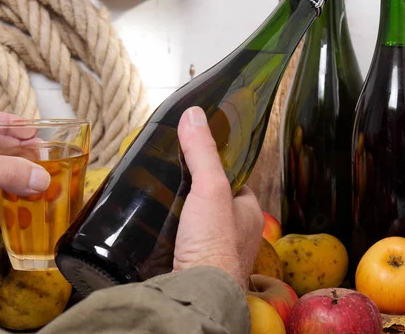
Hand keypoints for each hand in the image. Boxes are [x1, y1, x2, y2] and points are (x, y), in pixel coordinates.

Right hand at [173, 106, 263, 289]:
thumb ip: (202, 152)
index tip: (199, 157)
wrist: (195, 291)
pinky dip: (171, 233)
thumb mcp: (209, 187)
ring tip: (159, 198)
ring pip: (197, 223)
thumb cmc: (213, 244)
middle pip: (213, 202)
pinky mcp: (192, 264)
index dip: (218, 168)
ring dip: (181, 213)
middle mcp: (236, 234)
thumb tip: (194, 114)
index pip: (235, 182)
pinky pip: (182, 241)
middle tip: (171, 177)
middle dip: (194, 191)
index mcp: (249, 215)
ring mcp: (214, 251)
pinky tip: (155, 226)